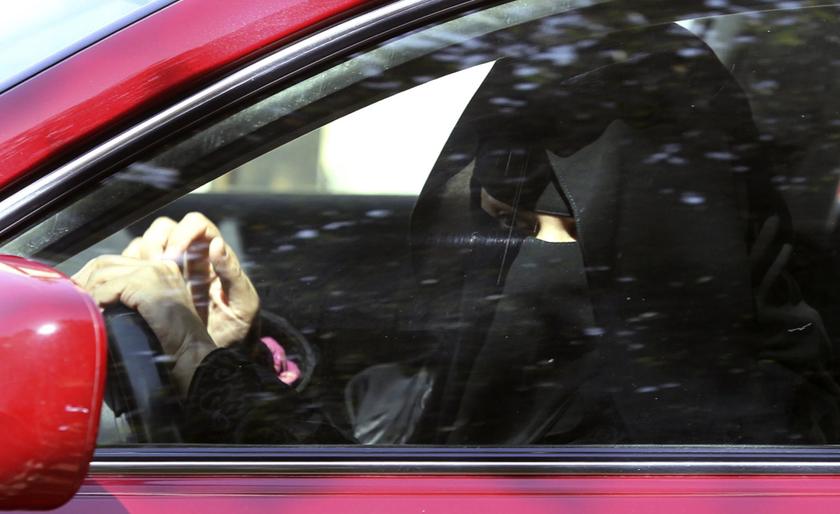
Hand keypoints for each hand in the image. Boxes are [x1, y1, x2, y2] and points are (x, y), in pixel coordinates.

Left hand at [72, 255, 215, 393]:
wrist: (191, 355)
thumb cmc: (172, 343)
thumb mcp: (151, 311)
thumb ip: (131, 298)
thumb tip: (94, 295)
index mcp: (161, 269)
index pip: (114, 262)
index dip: (90, 276)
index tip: (79, 293)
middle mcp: (159, 265)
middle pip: (105, 262)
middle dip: (83, 280)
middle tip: (73, 300)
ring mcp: (153, 273)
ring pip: (103, 273)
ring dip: (88, 292)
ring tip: (83, 310)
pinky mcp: (146, 284)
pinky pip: (108, 288)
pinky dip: (97, 301)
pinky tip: (96, 314)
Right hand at [122, 212, 259, 346]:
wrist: (225, 360)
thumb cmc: (240, 331)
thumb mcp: (244, 304)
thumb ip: (233, 274)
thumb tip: (216, 244)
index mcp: (214, 257)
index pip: (197, 225)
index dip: (183, 233)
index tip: (174, 255)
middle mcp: (190, 259)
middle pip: (165, 229)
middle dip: (156, 242)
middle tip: (153, 267)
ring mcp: (169, 273)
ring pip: (145, 245)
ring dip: (138, 256)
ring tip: (140, 280)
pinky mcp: (152, 289)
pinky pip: (132, 268)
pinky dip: (126, 271)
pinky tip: (130, 288)